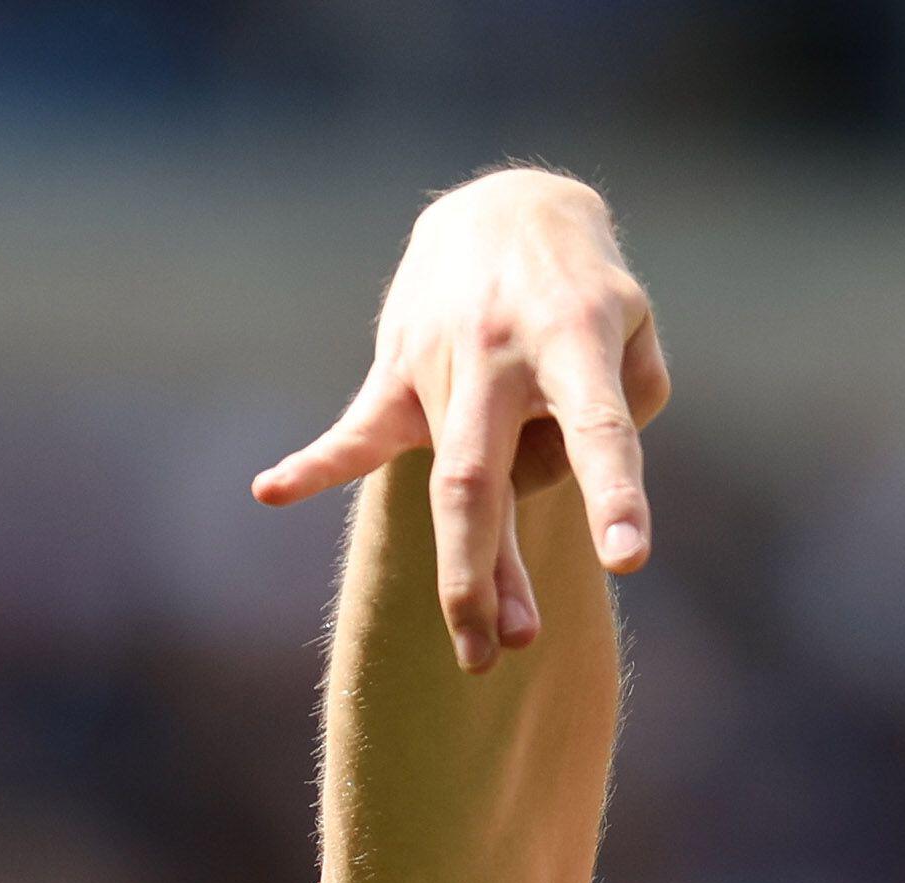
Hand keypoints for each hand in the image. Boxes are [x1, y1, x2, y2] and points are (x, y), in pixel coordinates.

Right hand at [252, 168, 669, 671]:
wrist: (508, 207)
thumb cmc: (588, 294)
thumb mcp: (634, 334)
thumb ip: (621, 412)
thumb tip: (557, 486)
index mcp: (573, 343)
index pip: (598, 431)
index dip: (612, 495)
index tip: (626, 559)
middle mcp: (498, 356)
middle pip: (483, 478)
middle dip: (492, 569)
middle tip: (513, 647)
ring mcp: (439, 363)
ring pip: (443, 480)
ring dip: (461, 568)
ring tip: (479, 653)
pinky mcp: (397, 368)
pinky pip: (357, 429)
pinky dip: (315, 464)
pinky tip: (270, 490)